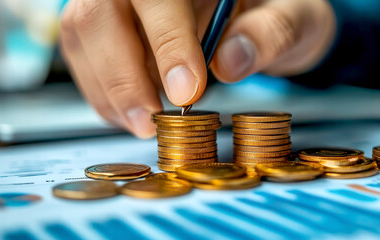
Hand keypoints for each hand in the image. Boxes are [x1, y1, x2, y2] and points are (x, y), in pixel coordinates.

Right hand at [60, 0, 335, 137]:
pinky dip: (103, 91)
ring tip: (142, 123)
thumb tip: (229, 61)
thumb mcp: (295, 19)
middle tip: (151, 121)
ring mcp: (122, 1)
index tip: (185, 93)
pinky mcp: (110, 24)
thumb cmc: (280, 12)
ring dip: (108, 87)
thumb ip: (272, 33)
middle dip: (122, 74)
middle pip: (100, 12)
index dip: (167, 43)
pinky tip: (131, 113)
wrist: (266, 14)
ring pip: (83, 31)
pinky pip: (85, 52)